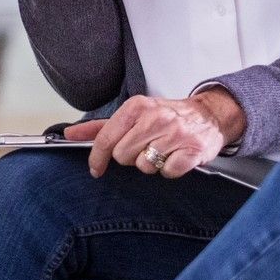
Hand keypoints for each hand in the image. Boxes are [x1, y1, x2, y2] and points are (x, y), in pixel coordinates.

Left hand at [64, 90, 243, 178]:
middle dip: (130, 157)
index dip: (97, 157)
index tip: (95, 168)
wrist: (209, 114)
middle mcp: (156, 118)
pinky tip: (174, 158)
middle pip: (123, 155)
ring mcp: (176, 134)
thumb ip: (100, 127)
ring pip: (144, 166)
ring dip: (150, 164)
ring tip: (161, 151)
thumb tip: (69, 134)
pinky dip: (169, 170)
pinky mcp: (193, 150)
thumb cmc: (167, 115)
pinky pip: (168, 172)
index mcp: (137, 107)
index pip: (106, 138)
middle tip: (143, 148)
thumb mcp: (133, 114)